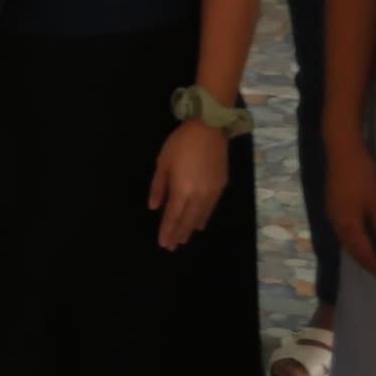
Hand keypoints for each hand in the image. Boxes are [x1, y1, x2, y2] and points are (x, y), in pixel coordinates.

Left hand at [148, 119, 231, 249]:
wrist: (209, 129)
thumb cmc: (181, 144)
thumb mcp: (162, 163)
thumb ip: (158, 187)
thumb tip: (154, 207)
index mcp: (182, 190)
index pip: (173, 216)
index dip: (167, 231)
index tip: (163, 243)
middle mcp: (198, 196)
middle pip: (187, 221)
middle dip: (178, 234)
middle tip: (172, 247)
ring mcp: (212, 193)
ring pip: (200, 217)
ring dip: (190, 229)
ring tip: (183, 239)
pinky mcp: (221, 187)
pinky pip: (211, 209)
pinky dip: (203, 218)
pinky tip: (199, 224)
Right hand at [329, 128, 375, 279]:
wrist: (341, 148)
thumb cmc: (363, 175)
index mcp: (348, 225)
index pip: (364, 254)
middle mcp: (337, 223)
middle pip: (353, 250)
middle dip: (368, 264)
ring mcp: (333, 213)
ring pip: (347, 241)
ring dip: (360, 253)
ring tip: (374, 260)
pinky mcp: (333, 203)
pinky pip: (344, 231)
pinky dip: (354, 240)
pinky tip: (362, 237)